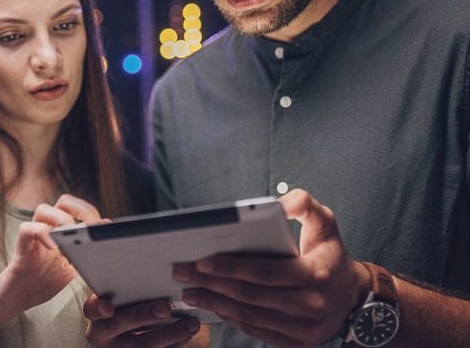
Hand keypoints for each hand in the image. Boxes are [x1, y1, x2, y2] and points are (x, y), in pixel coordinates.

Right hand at [0, 193, 105, 320]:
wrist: (18, 299)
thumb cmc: (44, 281)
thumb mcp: (72, 268)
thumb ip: (85, 252)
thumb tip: (104, 232)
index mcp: (62, 231)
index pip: (78, 208)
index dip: (91, 213)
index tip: (104, 226)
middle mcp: (48, 227)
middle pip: (63, 201)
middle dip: (80, 209)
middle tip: (89, 228)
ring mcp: (34, 235)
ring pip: (43, 209)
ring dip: (61, 220)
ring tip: (70, 237)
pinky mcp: (21, 246)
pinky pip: (27, 229)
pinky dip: (42, 233)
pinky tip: (54, 247)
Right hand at [84, 295, 200, 346]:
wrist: (123, 340)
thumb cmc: (124, 310)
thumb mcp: (117, 300)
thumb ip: (123, 286)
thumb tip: (140, 259)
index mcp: (96, 317)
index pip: (91, 310)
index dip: (98, 308)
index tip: (107, 307)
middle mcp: (105, 337)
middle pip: (120, 326)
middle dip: (142, 316)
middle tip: (165, 308)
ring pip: (144, 345)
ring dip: (171, 334)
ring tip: (191, 323)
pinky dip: (177, 343)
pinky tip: (189, 332)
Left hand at [172, 189, 368, 347]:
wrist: (353, 297)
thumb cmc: (330, 253)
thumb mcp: (325, 223)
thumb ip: (305, 205)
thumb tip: (280, 203)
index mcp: (314, 275)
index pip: (265, 272)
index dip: (231, 267)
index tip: (201, 260)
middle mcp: (310, 306)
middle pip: (251, 296)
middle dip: (212, 285)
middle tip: (182, 273)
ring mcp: (303, 330)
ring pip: (250, 317)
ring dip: (215, 304)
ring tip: (189, 292)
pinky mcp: (296, 344)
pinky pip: (257, 332)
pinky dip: (232, 320)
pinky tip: (213, 306)